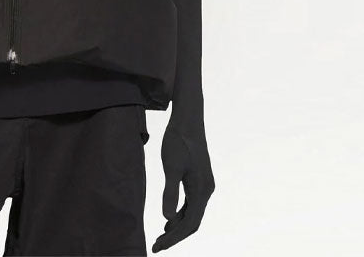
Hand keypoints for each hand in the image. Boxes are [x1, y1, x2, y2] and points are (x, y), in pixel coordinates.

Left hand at [151, 123, 214, 251]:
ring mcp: (204, 185)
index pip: (189, 224)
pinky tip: (169, 217)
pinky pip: (192, 203)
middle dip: (175, 236)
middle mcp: (206, 191)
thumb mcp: (170, 167)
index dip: (174, 238)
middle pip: (192, 222)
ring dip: (178, 226)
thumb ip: (170, 192)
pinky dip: (181, 214)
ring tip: (161, 235)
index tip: (158, 246)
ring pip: (192, 214)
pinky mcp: (199, 179)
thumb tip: (166, 218)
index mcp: (201, 190)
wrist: (188, 121)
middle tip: (157, 245)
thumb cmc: (177, 141)